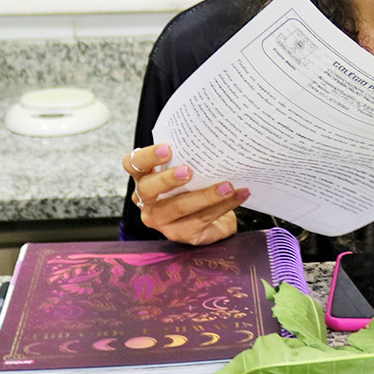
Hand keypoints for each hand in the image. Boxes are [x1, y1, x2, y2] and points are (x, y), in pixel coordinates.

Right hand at [124, 142, 247, 245]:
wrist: (215, 220)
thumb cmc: (198, 188)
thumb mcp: (191, 172)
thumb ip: (190, 159)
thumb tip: (213, 140)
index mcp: (145, 178)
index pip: (133, 164)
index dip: (147, 156)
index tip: (168, 148)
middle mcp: (147, 201)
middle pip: (148, 189)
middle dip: (168, 179)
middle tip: (189, 171)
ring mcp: (161, 221)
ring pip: (179, 206)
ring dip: (206, 195)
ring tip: (228, 186)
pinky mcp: (181, 234)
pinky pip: (202, 219)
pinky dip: (224, 205)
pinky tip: (239, 195)